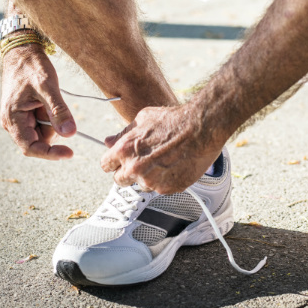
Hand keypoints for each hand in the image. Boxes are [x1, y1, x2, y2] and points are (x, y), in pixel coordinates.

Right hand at [0, 44, 75, 159]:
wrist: (22, 52)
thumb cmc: (30, 67)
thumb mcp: (47, 86)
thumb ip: (58, 111)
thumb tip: (70, 134)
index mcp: (12, 119)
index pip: (31, 148)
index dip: (50, 154)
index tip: (70, 153)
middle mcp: (13, 124)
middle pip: (39, 141)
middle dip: (53, 129)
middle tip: (56, 106)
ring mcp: (19, 120)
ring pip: (43, 133)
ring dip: (53, 121)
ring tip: (48, 98)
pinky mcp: (26, 116)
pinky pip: (43, 124)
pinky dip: (51, 116)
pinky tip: (47, 100)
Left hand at [100, 105, 223, 193]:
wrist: (201, 128)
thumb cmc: (174, 120)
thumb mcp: (143, 119)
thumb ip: (123, 134)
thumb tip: (108, 141)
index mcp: (125, 150)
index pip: (106, 166)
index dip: (113, 163)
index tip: (118, 162)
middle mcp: (136, 168)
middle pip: (120, 181)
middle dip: (128, 173)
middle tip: (141, 163)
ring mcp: (152, 181)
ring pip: (142, 185)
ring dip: (148, 177)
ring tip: (163, 161)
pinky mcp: (168, 188)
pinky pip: (160, 188)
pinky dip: (165, 180)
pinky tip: (174, 165)